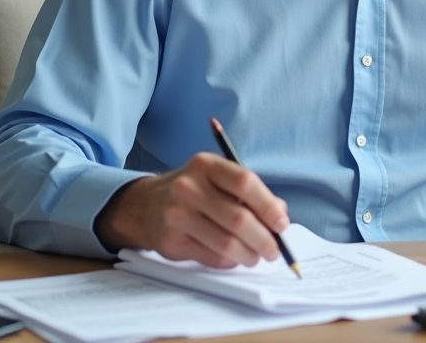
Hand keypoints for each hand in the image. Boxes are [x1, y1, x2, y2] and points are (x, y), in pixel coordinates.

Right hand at [95, 152, 289, 267]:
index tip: (282, 223)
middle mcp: (189, 187)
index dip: (268, 206)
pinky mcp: (171, 241)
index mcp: (206, 165)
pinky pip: (211, 257)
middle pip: (238, 218)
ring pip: (226, 243)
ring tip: (256, 256)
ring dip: (249, 255)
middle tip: (274, 249)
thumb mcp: (217, 179)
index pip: (245, 183)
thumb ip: (249, 193)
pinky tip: (234, 257)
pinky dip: (230, 261)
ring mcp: (177, 214)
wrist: (143, 205)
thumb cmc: (193, 190)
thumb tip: (280, 217)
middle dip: (264, 239)